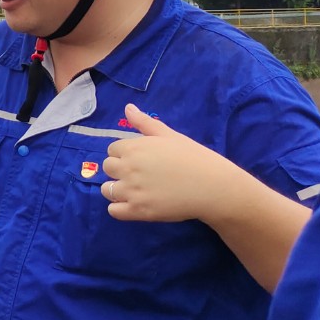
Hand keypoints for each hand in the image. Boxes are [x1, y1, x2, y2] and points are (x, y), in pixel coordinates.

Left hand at [102, 102, 243, 222]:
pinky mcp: (139, 211)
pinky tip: (134, 204)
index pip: (112, 150)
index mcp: (133, 148)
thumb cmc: (194, 157)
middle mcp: (128, 168)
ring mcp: (132, 191)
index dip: (124, 154)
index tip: (140, 160)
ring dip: (117, 189)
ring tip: (136, 190)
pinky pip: (114, 211)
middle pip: (107, 168)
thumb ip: (145, 122)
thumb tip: (128, 107)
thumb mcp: (169, 135)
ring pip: (107, 189)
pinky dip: (119, 208)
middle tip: (139, 174)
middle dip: (119, 170)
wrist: (213, 186)